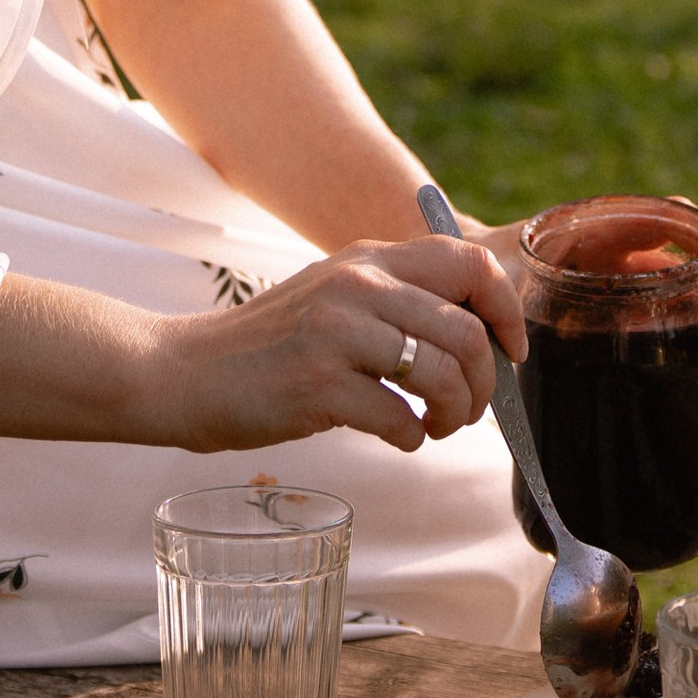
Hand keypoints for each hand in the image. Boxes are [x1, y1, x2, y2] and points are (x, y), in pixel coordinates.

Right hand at [156, 234, 528, 455]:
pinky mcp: (317, 384)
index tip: (511, 351)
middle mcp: (357, 285)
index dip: (507, 310)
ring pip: (442, 375)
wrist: (186, 374)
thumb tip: (480, 333)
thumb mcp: (335, 296)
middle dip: (486, 383)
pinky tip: (397, 437)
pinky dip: (411, 438)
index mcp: (369, 259)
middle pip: (467, 330)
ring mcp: (336, 332)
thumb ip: (396, 298)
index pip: (470, 264)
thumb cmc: (271, 346)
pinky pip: (400, 418)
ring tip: (435, 427)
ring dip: (456, 415)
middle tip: (469, 410)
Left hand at [459, 204, 697, 392]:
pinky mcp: (620, 319)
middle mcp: (619, 256)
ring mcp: (623, 288)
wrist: (461, 280)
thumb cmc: (480, 270)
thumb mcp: (500, 279)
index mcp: (597, 231)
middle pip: (689, 270)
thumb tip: (548, 322)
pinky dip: (694, 350)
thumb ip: (519, 299)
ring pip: (686, 305)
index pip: (662, 217)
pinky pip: (666, 329)